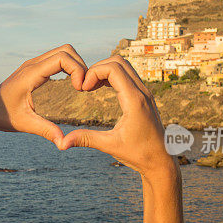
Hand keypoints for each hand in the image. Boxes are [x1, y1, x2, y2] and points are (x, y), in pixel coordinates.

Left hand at [0, 44, 86, 147]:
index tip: (80, 89)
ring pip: (62, 52)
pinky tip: (72, 84)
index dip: (77, 69)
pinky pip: (57, 58)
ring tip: (80, 86)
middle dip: (80, 65)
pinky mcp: (34, 68)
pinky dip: (69, 66)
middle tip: (84, 87)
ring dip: (76, 64)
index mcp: (30, 74)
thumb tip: (64, 143)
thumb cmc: (3, 116)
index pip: (62, 58)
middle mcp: (32, 64)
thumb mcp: (25, 124)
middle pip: (66, 50)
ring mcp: (33, 64)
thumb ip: (46, 131)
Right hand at [60, 56, 174, 178]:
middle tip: (84, 86)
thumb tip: (61, 143)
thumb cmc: (139, 154)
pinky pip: (127, 75)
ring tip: (90, 87)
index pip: (113, 68)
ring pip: (124, 66)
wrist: (161, 161)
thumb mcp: (110, 146)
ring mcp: (144, 93)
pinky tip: (100, 89)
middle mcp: (142, 92)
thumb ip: (86, 139)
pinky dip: (111, 76)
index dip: (93, 73)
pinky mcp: (144, 96)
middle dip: (97, 68)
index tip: (82, 89)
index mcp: (134, 101)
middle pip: (118, 61)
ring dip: (104, 71)